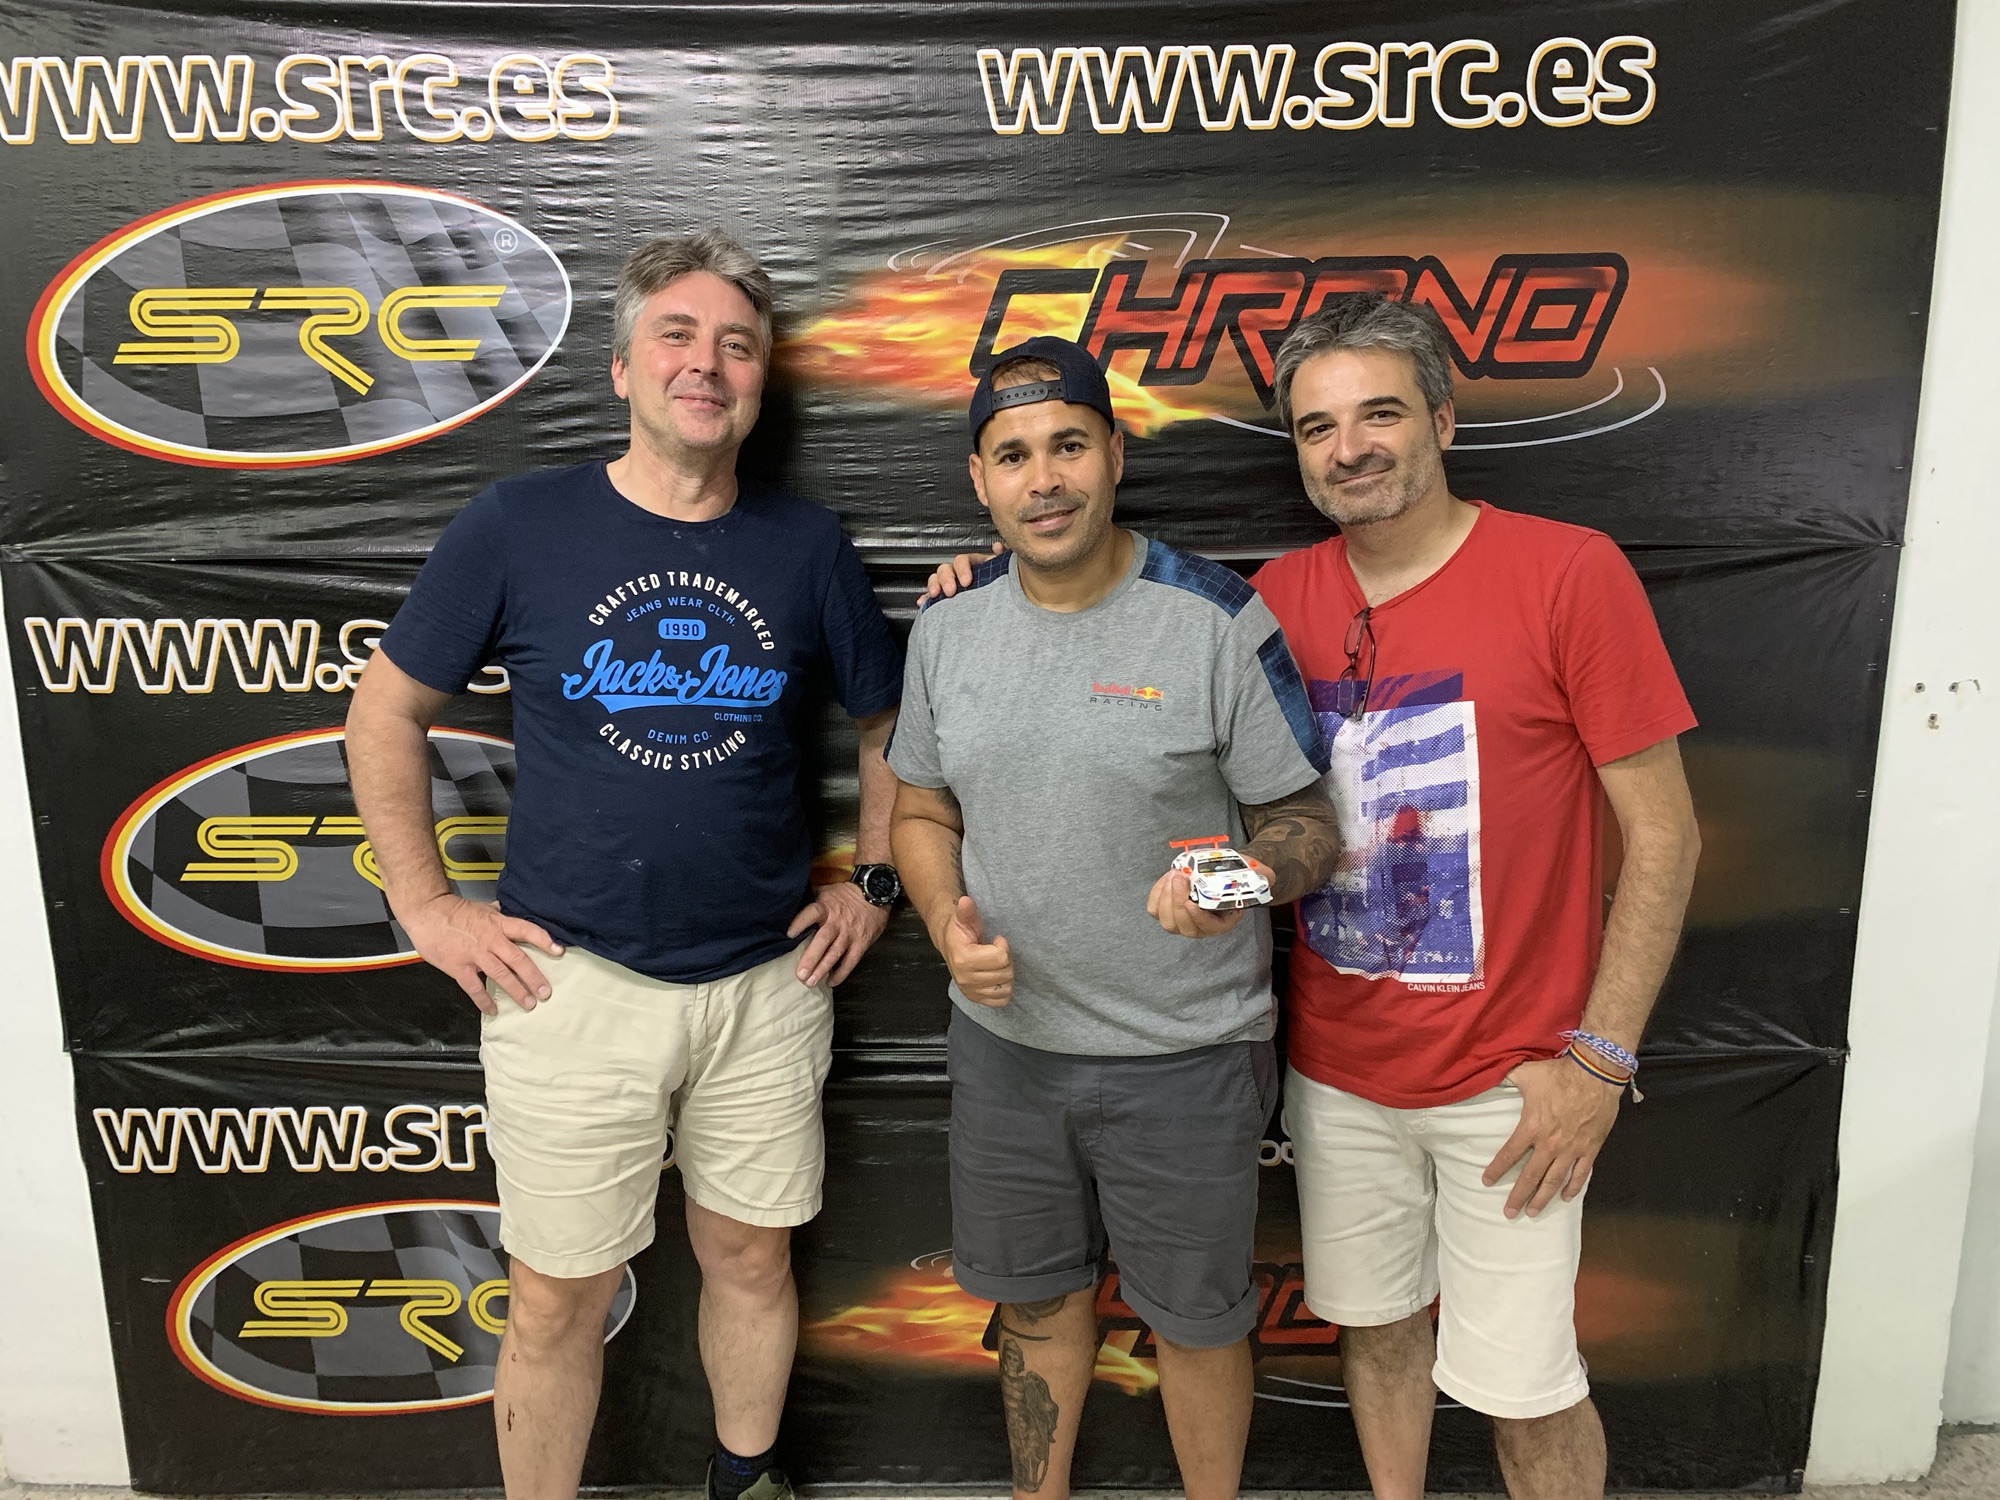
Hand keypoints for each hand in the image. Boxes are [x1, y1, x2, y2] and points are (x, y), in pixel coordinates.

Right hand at [401, 893, 561, 1014]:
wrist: (427, 913)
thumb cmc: (454, 910)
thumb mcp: (482, 908)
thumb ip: (497, 915)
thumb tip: (507, 912)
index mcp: (498, 923)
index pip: (527, 930)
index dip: (544, 941)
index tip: (559, 952)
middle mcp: (491, 939)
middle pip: (518, 959)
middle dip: (534, 977)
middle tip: (546, 992)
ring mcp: (475, 954)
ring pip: (501, 975)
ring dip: (517, 990)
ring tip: (529, 1004)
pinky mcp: (459, 967)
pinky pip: (475, 987)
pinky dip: (484, 1000)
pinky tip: (494, 1010)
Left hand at [787, 880, 889, 985]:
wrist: (875, 893)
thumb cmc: (846, 894)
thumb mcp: (827, 890)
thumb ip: (811, 898)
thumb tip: (790, 901)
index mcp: (826, 907)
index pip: (811, 913)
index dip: (801, 922)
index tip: (789, 935)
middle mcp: (836, 922)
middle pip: (823, 940)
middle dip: (811, 958)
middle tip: (801, 974)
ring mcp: (849, 934)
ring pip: (835, 953)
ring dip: (823, 969)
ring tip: (811, 982)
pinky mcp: (861, 943)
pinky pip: (851, 961)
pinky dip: (841, 973)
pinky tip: (831, 982)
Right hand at [918, 542, 1005, 603]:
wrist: (998, 601)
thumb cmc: (999, 582)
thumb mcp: (1003, 568)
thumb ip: (1003, 556)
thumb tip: (998, 546)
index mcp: (971, 564)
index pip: (962, 560)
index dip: (962, 569)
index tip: (967, 581)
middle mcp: (958, 572)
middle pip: (946, 569)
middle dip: (946, 580)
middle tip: (950, 591)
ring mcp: (950, 583)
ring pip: (936, 579)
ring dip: (934, 585)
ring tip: (935, 595)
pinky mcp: (944, 597)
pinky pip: (932, 595)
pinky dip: (926, 598)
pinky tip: (923, 602)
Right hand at [942, 895, 1012, 1005]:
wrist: (950, 945)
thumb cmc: (961, 931)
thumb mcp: (964, 918)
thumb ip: (966, 911)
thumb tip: (965, 901)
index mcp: (963, 959)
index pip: (1001, 957)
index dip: (1002, 945)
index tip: (996, 940)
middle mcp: (965, 979)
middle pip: (1006, 973)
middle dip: (1005, 960)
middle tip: (995, 952)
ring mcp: (970, 991)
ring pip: (1006, 987)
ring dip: (1005, 974)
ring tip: (995, 964)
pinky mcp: (976, 999)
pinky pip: (1002, 1000)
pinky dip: (1003, 989)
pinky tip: (996, 976)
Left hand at [1144, 861, 1268, 937]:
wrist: (1221, 872)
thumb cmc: (1238, 875)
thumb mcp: (1257, 874)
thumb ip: (1263, 875)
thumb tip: (1265, 873)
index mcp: (1222, 922)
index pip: (1207, 928)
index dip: (1198, 918)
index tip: (1191, 903)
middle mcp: (1200, 927)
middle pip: (1182, 926)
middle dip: (1177, 901)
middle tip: (1181, 877)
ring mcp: (1181, 921)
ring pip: (1166, 920)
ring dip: (1166, 897)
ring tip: (1174, 874)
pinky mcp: (1166, 911)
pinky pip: (1155, 909)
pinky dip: (1157, 894)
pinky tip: (1167, 878)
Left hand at [1483, 1056, 1623, 1218]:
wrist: (1596, 1074)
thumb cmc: (1560, 1074)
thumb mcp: (1527, 1073)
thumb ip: (1507, 1077)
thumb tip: (1490, 1072)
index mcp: (1531, 1127)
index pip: (1509, 1154)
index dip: (1496, 1170)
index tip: (1486, 1182)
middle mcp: (1550, 1144)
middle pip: (1531, 1176)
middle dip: (1518, 1196)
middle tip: (1509, 1213)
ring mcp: (1571, 1149)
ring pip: (1554, 1181)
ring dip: (1543, 1198)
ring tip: (1532, 1212)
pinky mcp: (1590, 1149)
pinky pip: (1580, 1174)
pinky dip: (1573, 1188)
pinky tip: (1565, 1198)